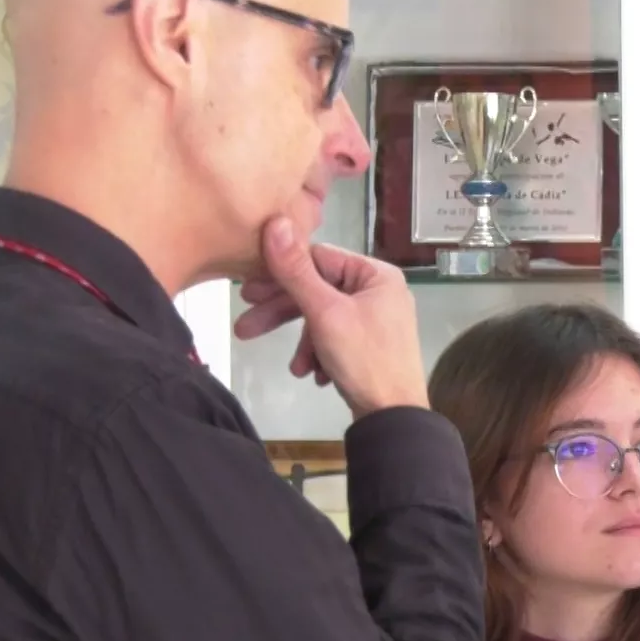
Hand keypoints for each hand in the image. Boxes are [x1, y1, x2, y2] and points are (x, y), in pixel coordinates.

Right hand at [234, 217, 429, 418]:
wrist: (394, 418)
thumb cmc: (365, 359)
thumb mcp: (325, 313)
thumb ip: (296, 271)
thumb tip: (276, 223)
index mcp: (376, 275)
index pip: (319, 259)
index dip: (281, 273)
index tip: (247, 290)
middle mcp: (379, 291)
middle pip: (318, 291)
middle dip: (283, 314)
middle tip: (245, 327)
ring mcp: (376, 319)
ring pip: (323, 318)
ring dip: (304, 343)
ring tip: (295, 370)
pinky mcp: (370, 345)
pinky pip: (335, 338)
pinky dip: (320, 355)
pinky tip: (315, 375)